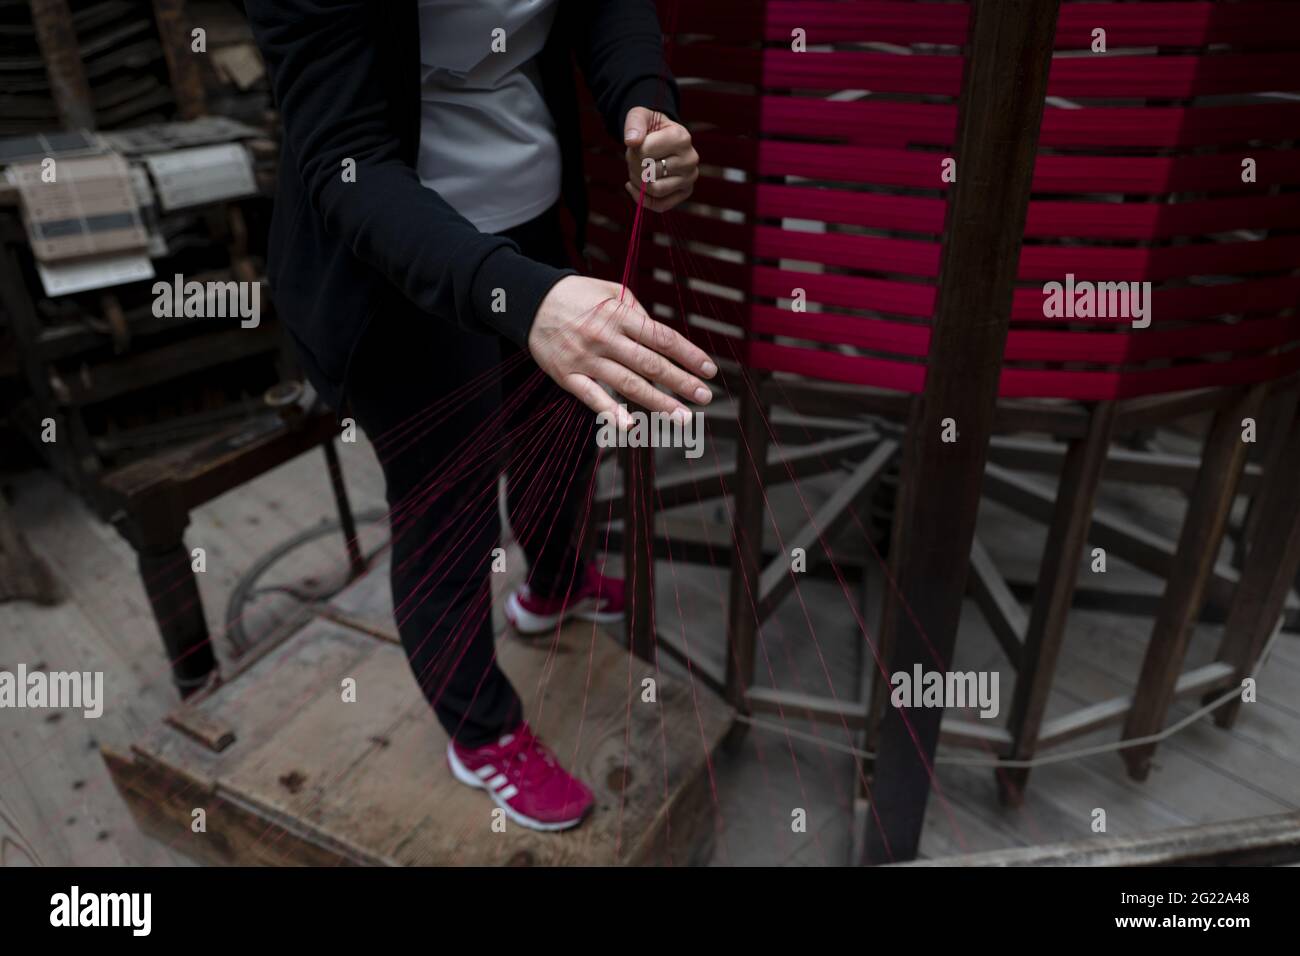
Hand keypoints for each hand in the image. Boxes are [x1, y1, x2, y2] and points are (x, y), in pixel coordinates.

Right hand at [527, 275, 715, 421]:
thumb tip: (660, 337)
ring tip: (682, 417)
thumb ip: (637, 311)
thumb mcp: (610, 290)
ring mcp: (586, 359)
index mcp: (619, 315)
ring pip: (628, 384)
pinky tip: (630, 425)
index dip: (688, 354)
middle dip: (682, 382)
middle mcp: (606, 338)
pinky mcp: (568, 375)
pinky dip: (611, 412)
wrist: (529, 302)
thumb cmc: (576, 296)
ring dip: (659, 403)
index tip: (708, 370)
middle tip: (705, 397)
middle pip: (651, 364)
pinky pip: (592, 397)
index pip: (662, 337)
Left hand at [623, 106, 698, 212]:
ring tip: (639, 169)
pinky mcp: (685, 193)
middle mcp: (690, 159)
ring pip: (654, 190)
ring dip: (638, 182)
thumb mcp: (640, 116)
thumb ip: (634, 123)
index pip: (644, 152)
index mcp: (682, 137)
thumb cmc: (651, 127)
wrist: (663, 137)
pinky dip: (642, 199)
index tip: (638, 143)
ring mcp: (690, 178)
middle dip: (634, 165)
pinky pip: (660, 205)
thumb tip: (631, 141)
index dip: (633, 150)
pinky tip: (635, 187)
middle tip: (637, 157)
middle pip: (647, 173)